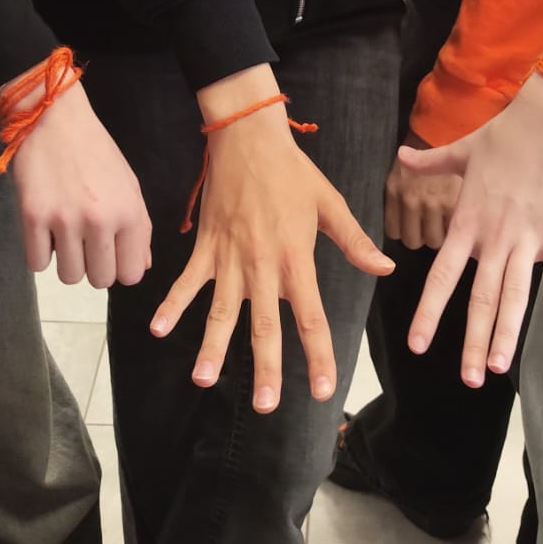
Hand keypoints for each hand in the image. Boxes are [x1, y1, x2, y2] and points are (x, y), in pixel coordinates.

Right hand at [9, 76, 150, 286]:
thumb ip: (139, 228)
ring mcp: (64, 220)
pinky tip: (45, 228)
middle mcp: (100, 220)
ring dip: (66, 261)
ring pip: (68, 277)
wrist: (55, 118)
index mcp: (129, 212)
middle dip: (93, 266)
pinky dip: (40, 252)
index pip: (131, 275)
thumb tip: (140, 267)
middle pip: (99, 281)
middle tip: (85, 241)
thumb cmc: (95, 150)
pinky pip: (37, 264)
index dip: (119, 267)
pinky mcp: (33, 217)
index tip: (110, 252)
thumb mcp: (128, 184)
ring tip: (64, 233)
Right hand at [150, 91, 393, 413]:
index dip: (317, 355)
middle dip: (265, 367)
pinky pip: (187, 281)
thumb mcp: (330, 203)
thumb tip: (385, 269)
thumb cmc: (293, 171)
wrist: (248, 137)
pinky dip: (171, 303)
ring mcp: (229, 257)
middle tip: (265, 406)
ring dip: (211, 346)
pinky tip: (157, 329)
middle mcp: (262, 264)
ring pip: (221, 311)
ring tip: (204, 380)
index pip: (310, 316)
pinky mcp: (206, 246)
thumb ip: (355, 241)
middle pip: (263, 325)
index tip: (321, 390)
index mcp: (296, 257)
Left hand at [398, 70, 542, 384]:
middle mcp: (493, 239)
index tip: (416, 344)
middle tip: (467, 379)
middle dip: (471, 341)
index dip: (428, 312)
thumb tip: (400, 156)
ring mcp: (526, 241)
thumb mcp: (459, 150)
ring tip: (497, 368)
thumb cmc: (502, 135)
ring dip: (506, 335)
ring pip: (514, 298)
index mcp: (466, 223)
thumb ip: (428, 162)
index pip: (442, 277)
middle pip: (480, 300)